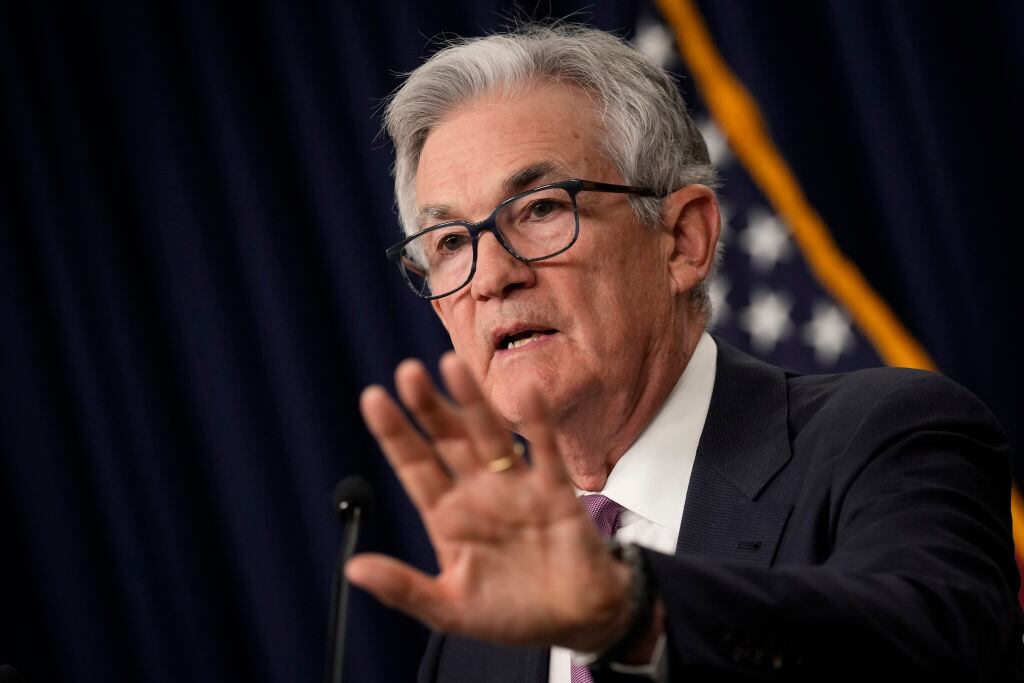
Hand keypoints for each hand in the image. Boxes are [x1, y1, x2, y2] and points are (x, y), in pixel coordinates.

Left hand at [346, 352, 632, 650]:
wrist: (577, 621)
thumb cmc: (512, 614)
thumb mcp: (449, 609)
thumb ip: (403, 588)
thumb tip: (352, 569)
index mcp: (448, 516)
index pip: (414, 466)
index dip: (394, 433)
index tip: (373, 397)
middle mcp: (478, 492)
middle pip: (447, 440)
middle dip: (428, 407)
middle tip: (408, 372)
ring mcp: (516, 487)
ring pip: (489, 435)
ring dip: (472, 403)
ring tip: (451, 367)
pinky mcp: (555, 491)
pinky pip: (545, 450)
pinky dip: (538, 422)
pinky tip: (528, 392)